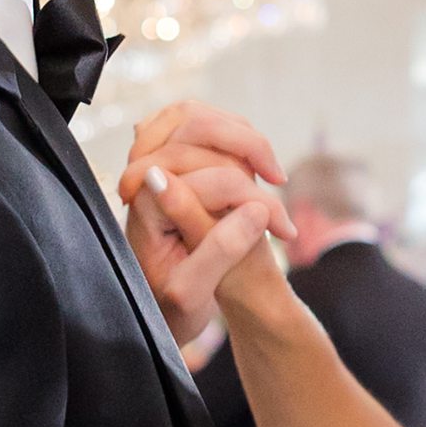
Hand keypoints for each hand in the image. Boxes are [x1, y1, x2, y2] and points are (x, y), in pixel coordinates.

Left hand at [122, 104, 297, 341]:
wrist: (159, 309)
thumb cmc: (172, 309)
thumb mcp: (190, 293)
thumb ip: (217, 249)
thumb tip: (254, 207)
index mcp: (146, 205)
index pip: (203, 173)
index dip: (249, 194)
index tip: (281, 227)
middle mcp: (143, 177)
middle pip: (197, 126)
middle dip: (249, 149)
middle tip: (279, 180)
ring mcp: (154, 164)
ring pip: (200, 118)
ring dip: (242, 137)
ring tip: (270, 171)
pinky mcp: (167, 162)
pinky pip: (200, 127)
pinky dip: (233, 137)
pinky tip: (254, 164)